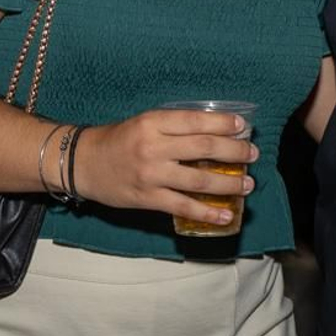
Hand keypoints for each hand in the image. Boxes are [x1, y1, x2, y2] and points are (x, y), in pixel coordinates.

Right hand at [77, 110, 257, 228]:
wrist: (83, 163)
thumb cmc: (118, 140)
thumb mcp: (144, 123)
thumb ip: (174, 127)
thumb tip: (215, 132)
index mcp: (153, 122)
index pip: (196, 121)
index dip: (224, 123)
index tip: (243, 127)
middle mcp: (154, 146)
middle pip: (204, 148)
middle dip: (235, 151)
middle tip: (252, 154)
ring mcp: (151, 174)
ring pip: (199, 179)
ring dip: (229, 183)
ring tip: (248, 184)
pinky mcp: (148, 198)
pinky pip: (184, 207)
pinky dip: (207, 212)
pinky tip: (226, 214)